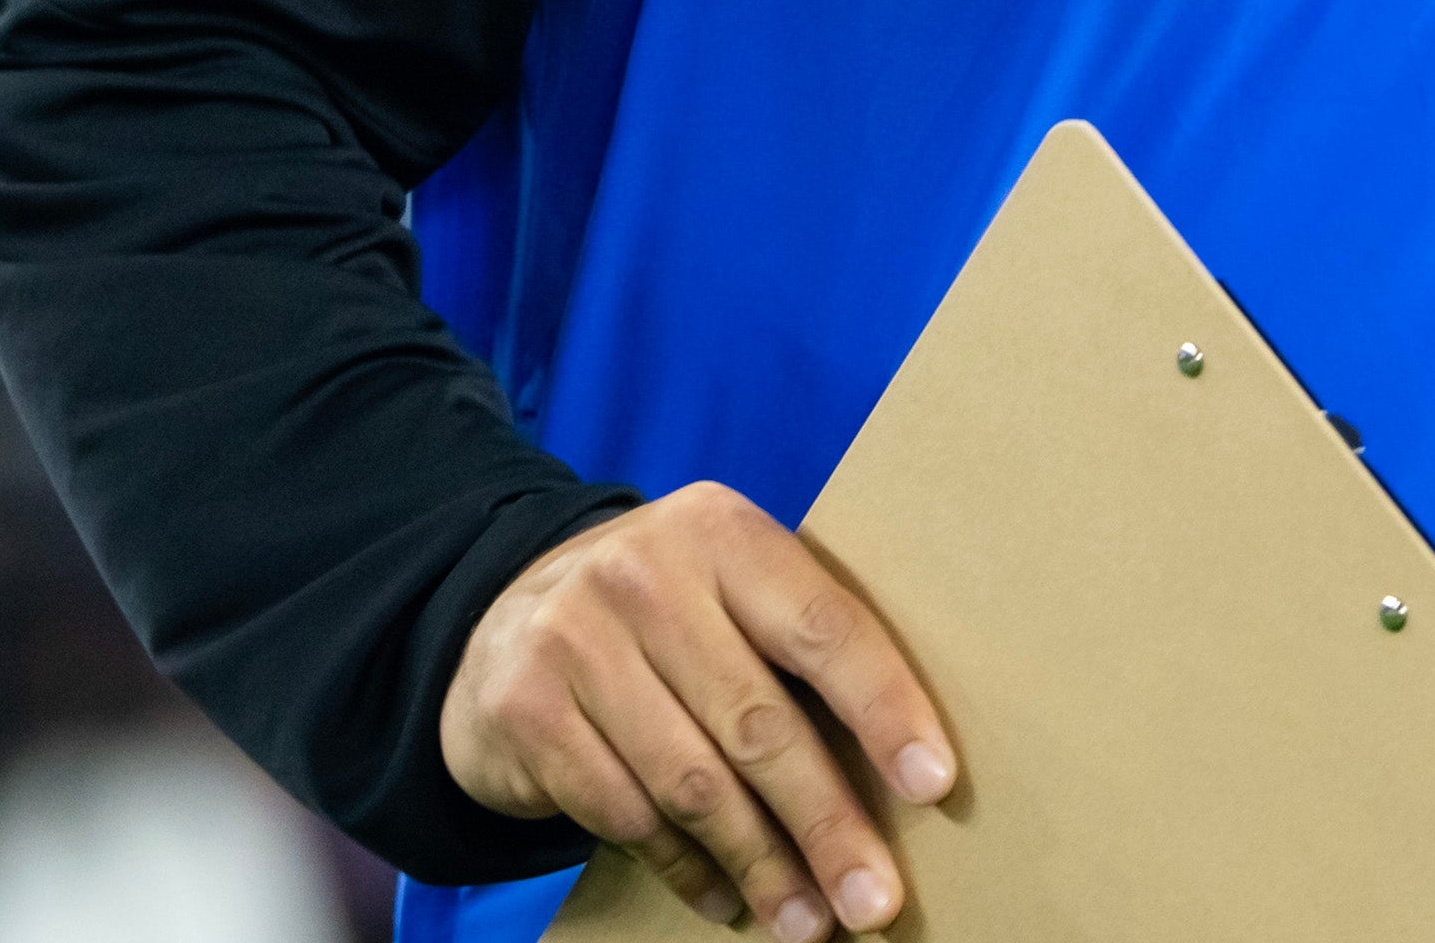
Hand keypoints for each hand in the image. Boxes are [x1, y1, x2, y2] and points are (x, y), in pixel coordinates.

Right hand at [439, 484, 957, 935]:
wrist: (501, 617)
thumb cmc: (661, 616)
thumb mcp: (724, 590)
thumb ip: (794, 646)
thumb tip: (903, 771)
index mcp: (721, 530)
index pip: (822, 626)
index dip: (884, 708)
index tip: (934, 785)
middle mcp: (645, 573)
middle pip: (759, 722)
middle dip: (827, 824)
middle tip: (875, 902)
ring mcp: (575, 639)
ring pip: (693, 783)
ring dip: (761, 866)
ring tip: (808, 922)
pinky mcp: (527, 709)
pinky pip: (627, 814)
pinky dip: (685, 869)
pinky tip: (725, 901)